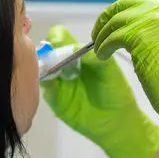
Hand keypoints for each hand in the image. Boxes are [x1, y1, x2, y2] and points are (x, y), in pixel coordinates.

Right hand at [41, 25, 158, 157]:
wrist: (117, 120)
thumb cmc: (115, 91)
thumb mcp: (109, 70)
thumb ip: (95, 57)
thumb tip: (76, 48)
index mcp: (77, 54)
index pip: (59, 37)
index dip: (57, 37)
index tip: (60, 43)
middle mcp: (64, 65)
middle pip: (46, 51)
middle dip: (48, 51)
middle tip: (55, 58)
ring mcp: (58, 82)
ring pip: (41, 69)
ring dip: (44, 67)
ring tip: (53, 70)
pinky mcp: (55, 100)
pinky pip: (45, 89)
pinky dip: (47, 84)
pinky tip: (53, 85)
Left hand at [92, 0, 158, 142]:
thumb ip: (157, 28)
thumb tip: (128, 24)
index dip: (124, 6)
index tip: (113, 19)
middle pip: (126, 3)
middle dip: (109, 17)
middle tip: (98, 32)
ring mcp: (155, 19)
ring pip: (116, 20)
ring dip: (103, 34)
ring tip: (99, 48)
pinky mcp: (141, 35)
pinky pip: (112, 36)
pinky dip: (104, 46)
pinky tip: (102, 55)